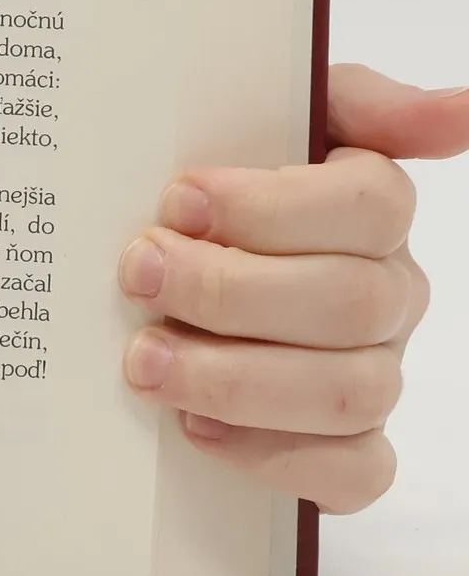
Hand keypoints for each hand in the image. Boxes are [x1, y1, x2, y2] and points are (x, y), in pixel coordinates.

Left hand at [118, 65, 468, 511]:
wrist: (164, 272)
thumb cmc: (215, 191)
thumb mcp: (263, 118)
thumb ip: (351, 101)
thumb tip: (457, 110)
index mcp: (373, 211)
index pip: (371, 206)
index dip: (270, 207)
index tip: (177, 201)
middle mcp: (387, 294)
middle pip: (351, 302)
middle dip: (230, 291)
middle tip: (138, 274)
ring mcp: (373, 374)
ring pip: (350, 394)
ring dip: (234, 378)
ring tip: (143, 359)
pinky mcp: (346, 449)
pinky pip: (352, 473)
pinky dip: (272, 455)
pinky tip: (195, 427)